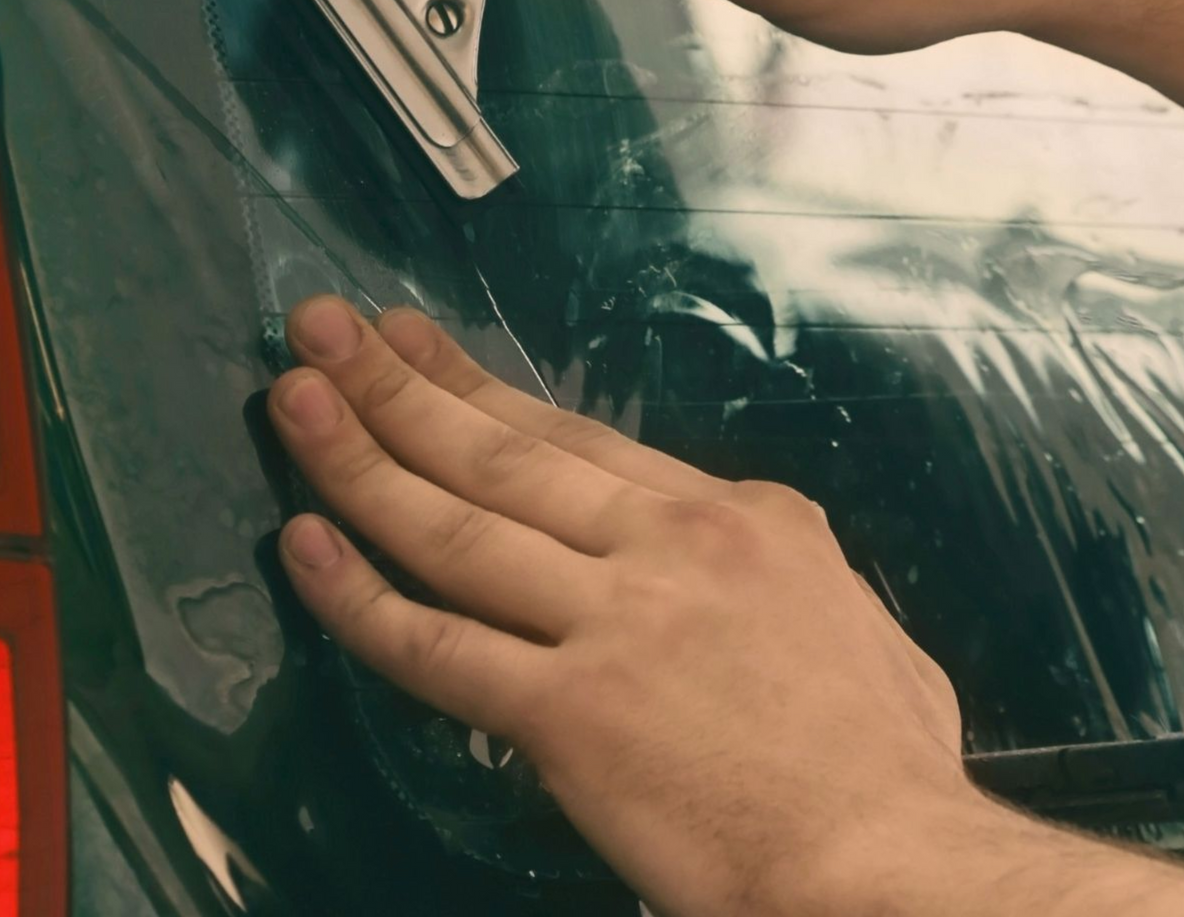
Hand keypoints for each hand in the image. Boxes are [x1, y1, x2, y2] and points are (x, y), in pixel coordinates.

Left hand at [270, 297, 1183, 916]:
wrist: (890, 858)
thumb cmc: (884, 757)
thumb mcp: (854, 613)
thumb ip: (791, 557)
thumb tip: (766, 533)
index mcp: (724, 514)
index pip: (568, 433)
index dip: (475, 382)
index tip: (410, 339)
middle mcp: (658, 545)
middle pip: (497, 453)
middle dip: (398, 384)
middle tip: (321, 325)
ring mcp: (609, 623)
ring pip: (456, 528)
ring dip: (361, 456)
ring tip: (292, 397)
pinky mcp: (570, 714)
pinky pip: (441, 650)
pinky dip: (362, 599)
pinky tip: (304, 547)